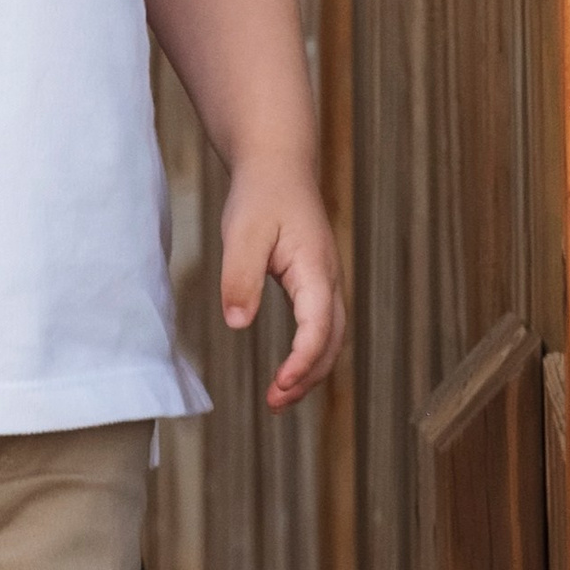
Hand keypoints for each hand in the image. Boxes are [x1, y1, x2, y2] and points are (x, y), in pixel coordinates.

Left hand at [218, 157, 344, 407]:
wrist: (278, 167)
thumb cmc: (261, 196)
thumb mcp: (242, 232)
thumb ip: (240, 276)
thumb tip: (237, 323)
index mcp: (316, 269)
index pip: (318, 326)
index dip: (302, 360)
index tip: (280, 384)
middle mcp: (329, 280)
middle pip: (332, 341)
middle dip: (308, 376)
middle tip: (275, 402)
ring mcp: (325, 283)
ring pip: (330, 338)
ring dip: (310, 371)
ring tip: (278, 397)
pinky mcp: (314, 284)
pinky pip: (320, 328)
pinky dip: (308, 355)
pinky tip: (287, 371)